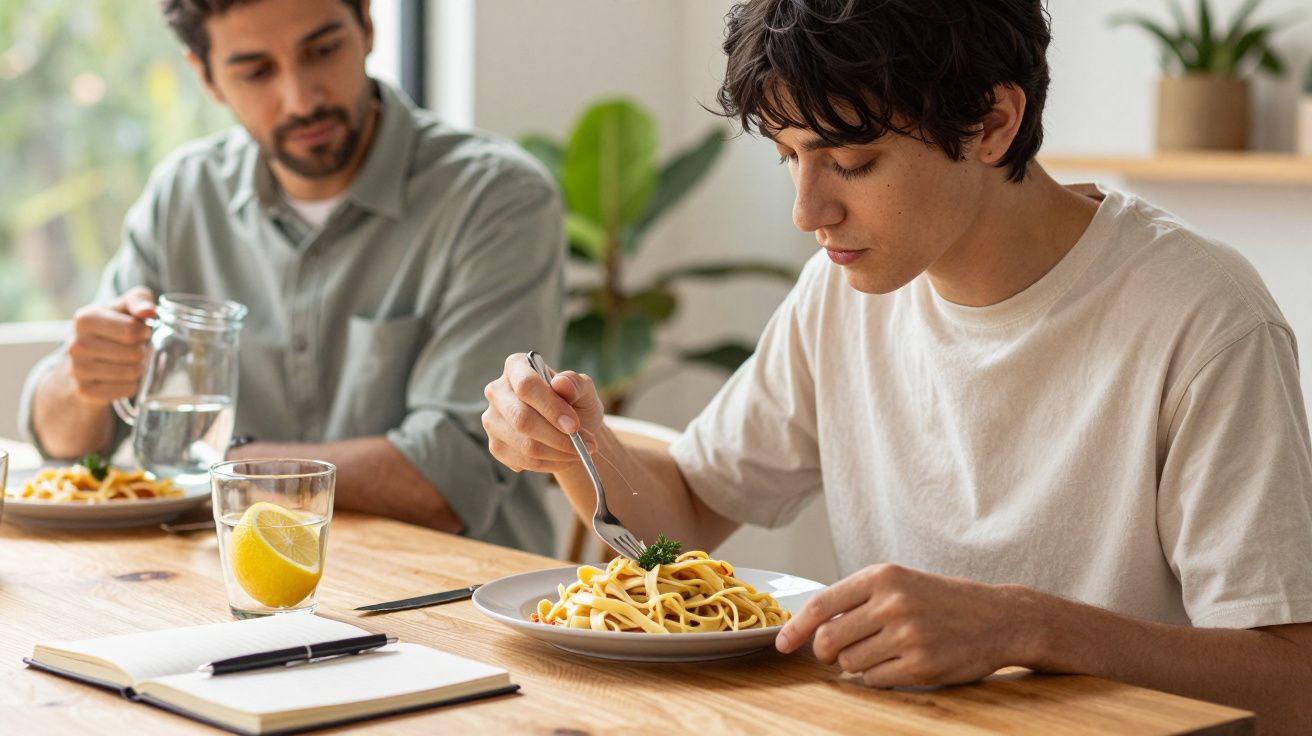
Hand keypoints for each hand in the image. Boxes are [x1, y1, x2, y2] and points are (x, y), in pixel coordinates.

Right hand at [64, 286, 155, 404]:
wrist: (82, 361)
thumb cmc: (111, 327)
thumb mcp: (124, 306)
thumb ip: (140, 300)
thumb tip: (148, 311)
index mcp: (85, 319)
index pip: (132, 331)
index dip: (144, 332)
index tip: (139, 332)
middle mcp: (76, 344)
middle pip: (135, 353)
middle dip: (141, 351)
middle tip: (131, 349)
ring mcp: (77, 369)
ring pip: (132, 372)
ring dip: (137, 368)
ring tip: (125, 362)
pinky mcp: (85, 391)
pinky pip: (127, 389)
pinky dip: (130, 384)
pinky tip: (119, 377)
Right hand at [482, 352, 605, 472]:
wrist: (570, 429)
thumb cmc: (575, 402)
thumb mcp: (583, 389)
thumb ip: (576, 384)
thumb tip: (561, 384)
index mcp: (516, 367)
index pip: (526, 386)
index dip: (551, 407)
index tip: (574, 426)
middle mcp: (497, 391)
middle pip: (522, 419)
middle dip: (559, 437)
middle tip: (586, 444)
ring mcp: (492, 420)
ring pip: (524, 445)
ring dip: (559, 453)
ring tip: (581, 451)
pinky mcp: (496, 446)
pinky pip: (523, 462)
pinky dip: (550, 464)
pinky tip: (565, 457)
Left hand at [777, 563, 1033, 687]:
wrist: (999, 617)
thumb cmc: (942, 600)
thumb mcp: (900, 583)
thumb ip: (858, 600)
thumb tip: (810, 627)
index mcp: (882, 577)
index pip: (821, 605)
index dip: (795, 628)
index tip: (782, 644)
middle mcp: (892, 603)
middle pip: (828, 641)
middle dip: (824, 652)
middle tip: (835, 653)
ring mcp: (907, 635)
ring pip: (849, 663)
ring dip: (856, 664)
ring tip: (882, 651)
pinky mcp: (921, 665)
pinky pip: (874, 680)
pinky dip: (878, 677)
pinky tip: (899, 663)